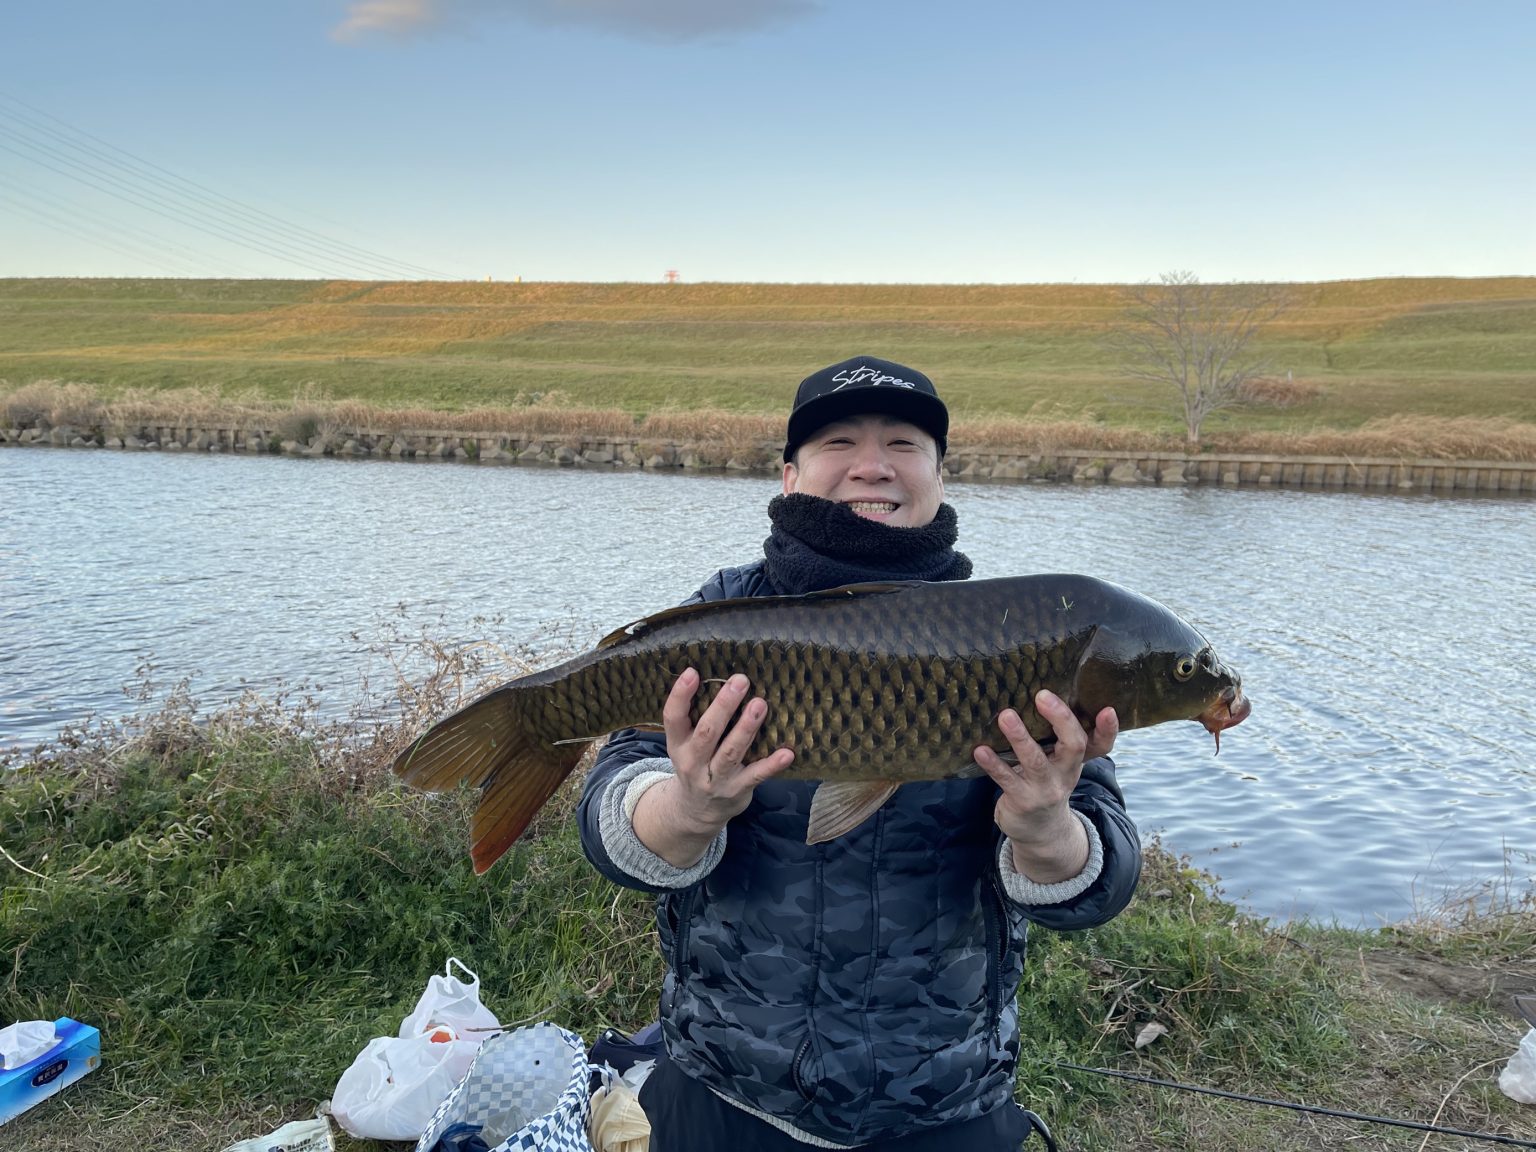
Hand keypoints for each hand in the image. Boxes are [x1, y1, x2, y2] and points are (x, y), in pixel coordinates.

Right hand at [633, 668, 792, 866]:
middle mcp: (693, 762)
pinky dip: (772, 764)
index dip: (680, 696)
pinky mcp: (738, 790)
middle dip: (724, 706)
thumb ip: (696, 718)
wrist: (696, 812)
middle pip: (707, 732)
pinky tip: (787, 752)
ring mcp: (716, 779)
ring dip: (746, 728)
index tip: (692, 672)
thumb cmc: (697, 764)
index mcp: (678, 744)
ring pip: (731, 752)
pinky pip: (756, 776)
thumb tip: (719, 675)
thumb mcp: (685, 744)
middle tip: (740, 681)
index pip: (673, 718)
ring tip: (760, 704)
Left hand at [973, 690, 1116, 882]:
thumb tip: (1041, 693)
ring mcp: (1044, 788)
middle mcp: (1065, 773)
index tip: (1108, 709)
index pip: (1100, 745)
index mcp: (1076, 761)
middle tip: (1043, 695)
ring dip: (1020, 737)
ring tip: (1006, 715)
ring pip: (1035, 761)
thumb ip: (1058, 737)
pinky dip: (992, 763)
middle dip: (1061, 719)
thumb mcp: (1060, 764)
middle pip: (1073, 746)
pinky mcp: (1021, 800)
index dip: (1107, 729)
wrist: (1041, 833)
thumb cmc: (1046, 784)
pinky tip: (980, 750)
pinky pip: (1006, 778)